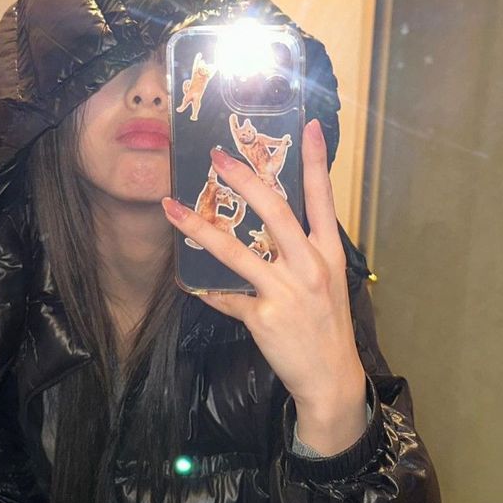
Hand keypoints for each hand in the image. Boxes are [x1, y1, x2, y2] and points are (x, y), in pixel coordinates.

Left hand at [161, 120, 366, 453]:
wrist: (330, 377)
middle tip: (218, 156)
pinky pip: (225, 296)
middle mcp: (309, 267)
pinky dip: (203, 289)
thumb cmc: (327, 326)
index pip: (322, 199)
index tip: (308, 126)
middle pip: (276, 212)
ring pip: (236, 252)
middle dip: (246, 180)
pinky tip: (185, 280)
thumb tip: (269, 227)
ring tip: (171, 208)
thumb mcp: (327, 283)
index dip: (316, 161)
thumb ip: (303, 252)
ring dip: (199, 227)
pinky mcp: (262, 317)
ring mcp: (284, 292)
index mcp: (328, 254)